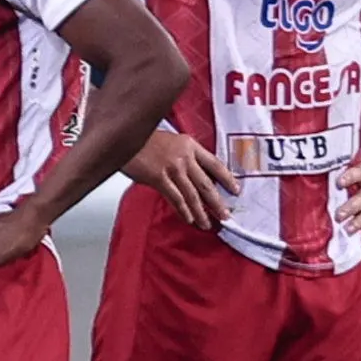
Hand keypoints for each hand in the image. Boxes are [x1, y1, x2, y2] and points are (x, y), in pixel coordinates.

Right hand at [125, 130, 239, 229]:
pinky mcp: (158, 178)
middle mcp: (184, 157)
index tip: (235, 190)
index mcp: (190, 145)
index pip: (215, 164)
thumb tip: (195, 176)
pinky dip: (183, 210)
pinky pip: (175, 198)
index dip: (227, 179)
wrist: (124, 137)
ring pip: (192, 195)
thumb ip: (184, 155)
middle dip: (217, 202)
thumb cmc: (144, 140)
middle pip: (206, 184)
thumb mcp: (171, 141)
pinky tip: (189, 219)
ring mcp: (172, 168)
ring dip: (201, 212)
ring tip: (207, 224)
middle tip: (226, 215)